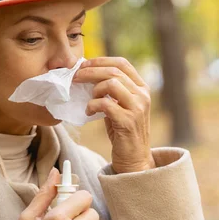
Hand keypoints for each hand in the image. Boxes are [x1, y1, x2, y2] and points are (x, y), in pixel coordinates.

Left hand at [74, 57, 155, 173]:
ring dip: (94, 89)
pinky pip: (105, 104)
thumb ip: (113, 91)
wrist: (135, 159)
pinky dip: (92, 105)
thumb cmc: (123, 131)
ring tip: (88, 99)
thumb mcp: (121, 106)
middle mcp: (143, 95)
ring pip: (111, 84)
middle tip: (75, 77)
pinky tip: (89, 112)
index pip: (122, 63)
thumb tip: (89, 74)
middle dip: (90, 72)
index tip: (84, 65)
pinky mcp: (128, 121)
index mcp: (142, 88)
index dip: (101, 61)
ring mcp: (137, 108)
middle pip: (114, 71)